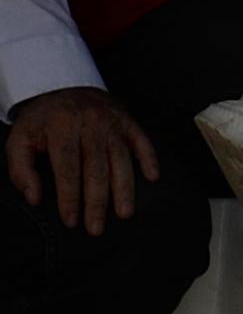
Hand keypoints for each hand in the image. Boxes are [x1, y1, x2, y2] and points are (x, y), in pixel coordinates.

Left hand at [5, 87, 157, 235]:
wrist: (62, 85)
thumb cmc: (41, 120)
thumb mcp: (18, 141)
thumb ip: (21, 171)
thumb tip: (34, 198)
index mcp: (62, 129)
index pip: (68, 169)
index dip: (70, 197)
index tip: (71, 220)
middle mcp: (91, 125)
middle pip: (97, 169)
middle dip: (97, 202)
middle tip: (96, 228)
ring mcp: (113, 122)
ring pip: (121, 160)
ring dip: (124, 188)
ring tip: (124, 213)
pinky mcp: (128, 121)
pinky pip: (142, 141)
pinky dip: (149, 159)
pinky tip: (152, 177)